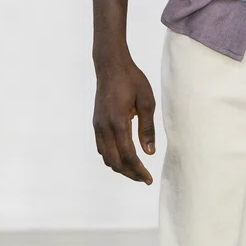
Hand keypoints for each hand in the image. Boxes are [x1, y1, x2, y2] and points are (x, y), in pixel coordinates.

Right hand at [93, 58, 156, 183]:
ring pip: (106, 157)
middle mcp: (104, 127)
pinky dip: (112, 157)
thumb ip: (147, 128)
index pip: (128, 156)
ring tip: (136, 170)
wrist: (110, 66)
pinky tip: (124, 157)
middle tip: (145, 178)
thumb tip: (149, 153)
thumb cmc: (132, 80)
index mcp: (118, 122)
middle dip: (130, 173)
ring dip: (120, 167)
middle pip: (115, 162)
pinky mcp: (96, 123)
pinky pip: (101, 148)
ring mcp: (98, 126)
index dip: (139, 171)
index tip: (149, 179)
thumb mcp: (146, 102)